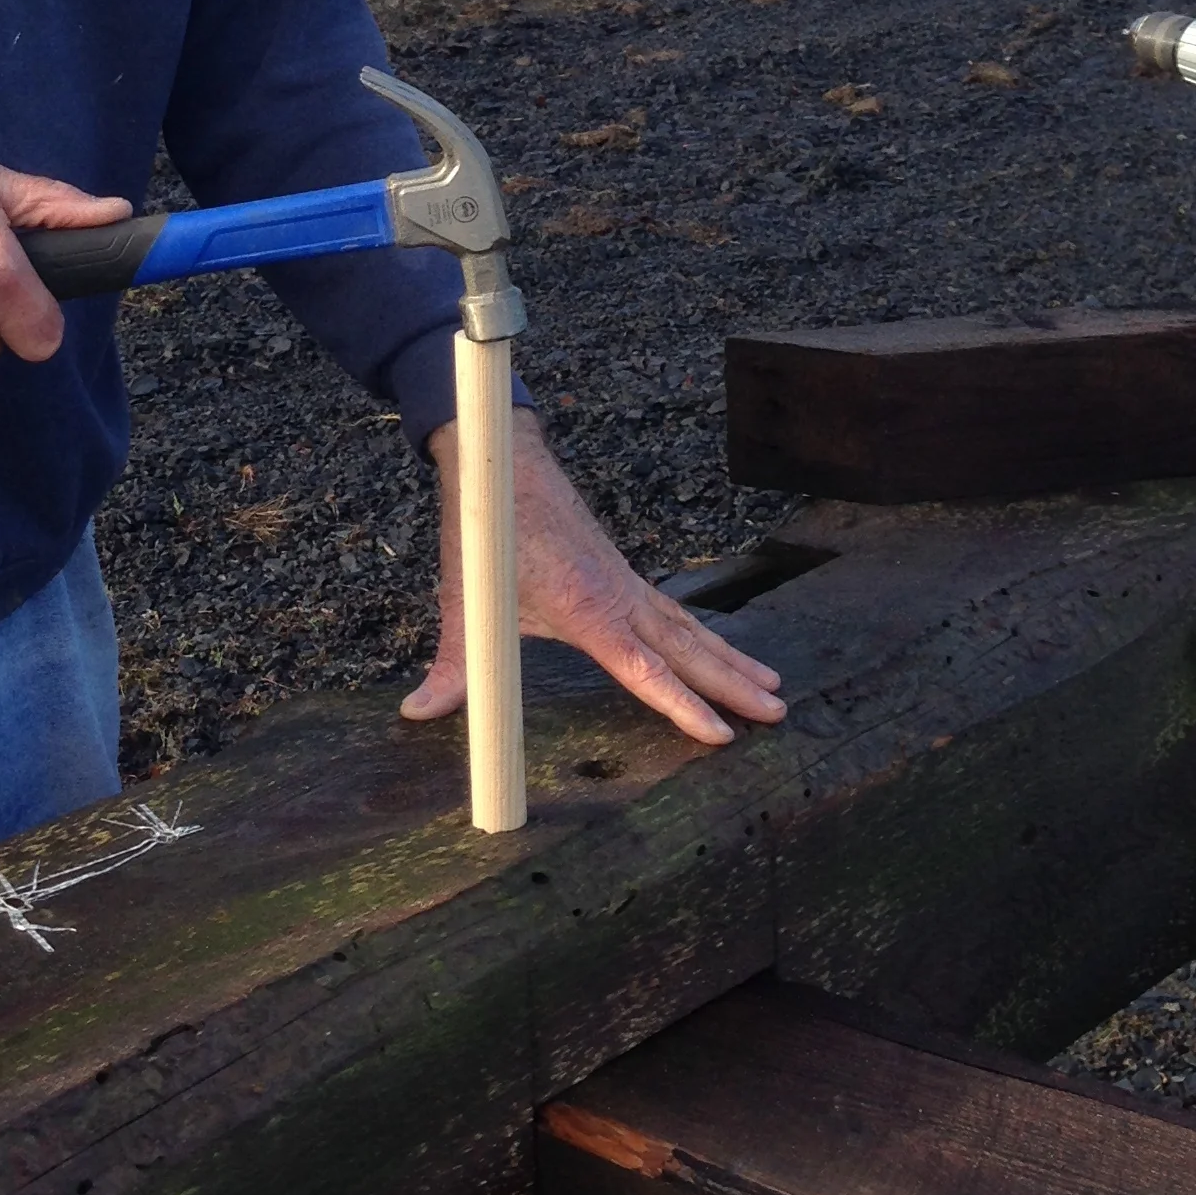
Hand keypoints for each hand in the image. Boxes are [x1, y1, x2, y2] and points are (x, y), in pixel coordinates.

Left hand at [407, 411, 786, 747]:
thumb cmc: (486, 532)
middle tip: (778, 715)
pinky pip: (672, 610)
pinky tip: (720, 650)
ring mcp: (624, 581)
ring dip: (731, 659)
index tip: (721, 734)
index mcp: (586, 608)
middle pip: (686, 648)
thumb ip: (451, 665)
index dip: (682, 703)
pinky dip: (703, 633)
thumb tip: (416, 712)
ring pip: (688, 627)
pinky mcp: (620, 573)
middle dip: (733, 684)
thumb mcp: (465, 602)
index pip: (644, 667)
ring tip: (774, 689)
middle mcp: (617, 595)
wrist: (502, 461)